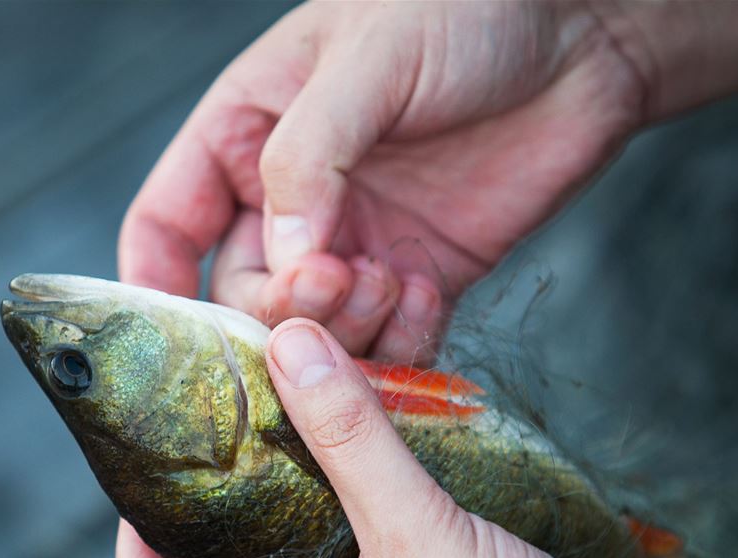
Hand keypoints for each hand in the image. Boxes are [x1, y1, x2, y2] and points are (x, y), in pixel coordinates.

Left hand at [116, 319, 654, 557]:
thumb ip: (352, 435)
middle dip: (213, 516)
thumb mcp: (417, 528)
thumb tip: (291, 345)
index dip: (136, 535)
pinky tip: (364, 486)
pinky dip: (337, 539)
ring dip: (280, 521)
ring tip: (288, 445)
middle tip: (223, 440)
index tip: (152, 469)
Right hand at [119, 1, 650, 362]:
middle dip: (280, 308)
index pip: (169, 222)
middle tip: (334, 281)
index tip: (169, 334)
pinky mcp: (418, 275)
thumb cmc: (463, 11)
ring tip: (390, 278)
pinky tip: (424, 293)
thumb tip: (287, 259)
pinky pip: (387, 343)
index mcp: (247, 134)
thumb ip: (309, 157)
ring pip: (313, 331)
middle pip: (243, 295)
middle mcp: (291, 199)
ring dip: (342, 330)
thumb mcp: (367, 61)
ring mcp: (355, 242)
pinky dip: (398, 344)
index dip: (154, 282)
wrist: (583, 39)